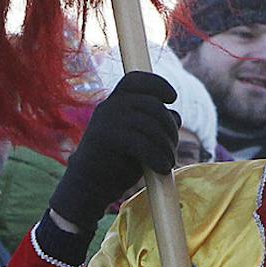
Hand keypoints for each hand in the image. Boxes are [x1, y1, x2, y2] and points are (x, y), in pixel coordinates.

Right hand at [46, 73, 178, 233]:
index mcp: (114, 102)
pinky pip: (142, 142)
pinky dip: (157, 156)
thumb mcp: (138, 137)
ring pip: (150, 124)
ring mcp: (106, 120)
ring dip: (166, 145)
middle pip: (152, 104)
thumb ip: (153, 123)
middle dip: (169, 127)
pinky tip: (163, 168)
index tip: (172, 99)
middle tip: (172, 149)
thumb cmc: (117, 162)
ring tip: (169, 163)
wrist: (89, 187)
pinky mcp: (106, 137)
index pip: (136, 79)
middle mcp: (108, 106)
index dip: (157, 84)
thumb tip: (176, 116)